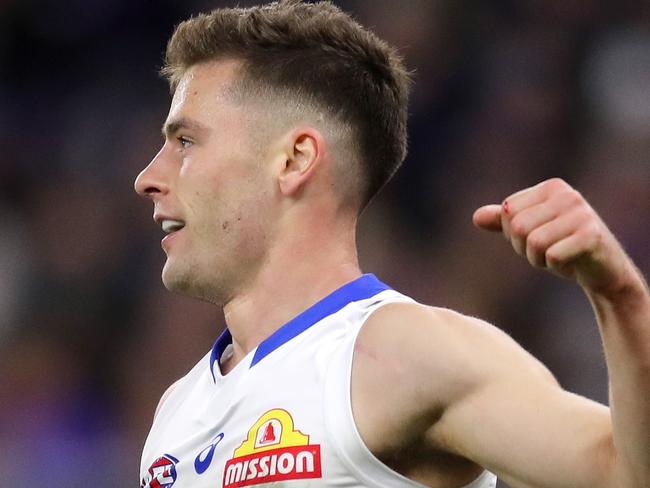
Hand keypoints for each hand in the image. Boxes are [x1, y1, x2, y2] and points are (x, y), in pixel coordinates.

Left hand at [472, 178, 636, 295]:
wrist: (604, 271)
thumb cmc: (563, 247)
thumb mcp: (530, 232)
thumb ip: (504, 222)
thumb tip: (476, 217)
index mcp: (551, 187)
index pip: (508, 210)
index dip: (513, 233)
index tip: (537, 237)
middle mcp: (568, 195)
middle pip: (517, 226)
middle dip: (525, 248)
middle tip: (548, 250)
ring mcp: (582, 214)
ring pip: (533, 243)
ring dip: (539, 259)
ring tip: (559, 256)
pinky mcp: (592, 236)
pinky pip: (551, 256)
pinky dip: (556, 267)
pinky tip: (572, 263)